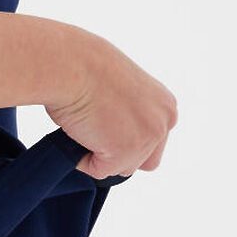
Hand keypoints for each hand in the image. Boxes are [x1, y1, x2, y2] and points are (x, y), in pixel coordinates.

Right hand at [45, 25, 177, 178]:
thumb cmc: (86, 67)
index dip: (127, 137)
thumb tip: (115, 136)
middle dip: (119, 152)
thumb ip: (132, 113)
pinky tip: (79, 130)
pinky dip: (82, 158)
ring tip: (87, 124)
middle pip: (143, 161)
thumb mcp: (124, 90)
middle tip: (96, 128)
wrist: (71, 65)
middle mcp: (164, 122)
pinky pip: (98, 170)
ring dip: (101, 154)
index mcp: (166, 106)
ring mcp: (147, 138)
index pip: (154, 140)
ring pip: (122, 168)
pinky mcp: (125, 153)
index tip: (109, 123)